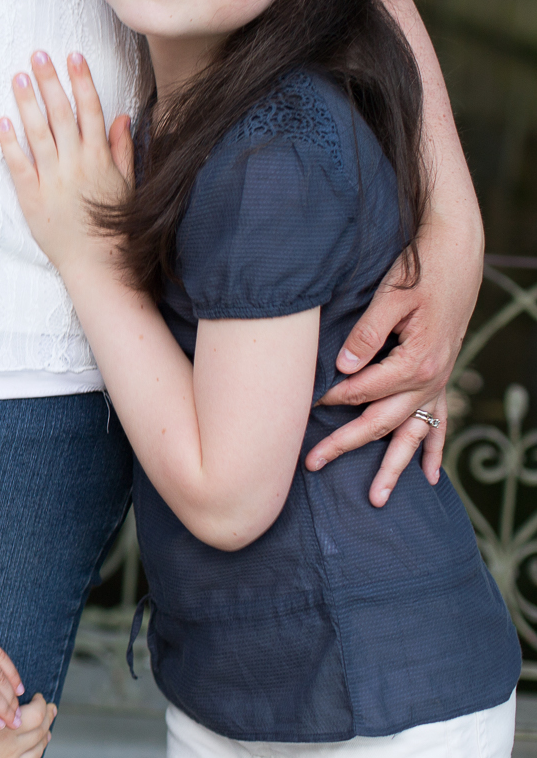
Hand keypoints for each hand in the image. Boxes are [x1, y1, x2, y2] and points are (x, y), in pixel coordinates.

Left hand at [0, 51, 131, 273]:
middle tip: (38, 55)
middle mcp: (76, 164)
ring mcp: (52, 180)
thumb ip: (123, 149)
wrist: (98, 263)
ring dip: (27, 103)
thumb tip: (122, 116)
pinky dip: (9, 143)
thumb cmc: (113, 223)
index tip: (72, 56)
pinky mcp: (32, 197)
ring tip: (18, 78)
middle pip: (61, 114)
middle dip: (50, 82)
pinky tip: (2, 122)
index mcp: (100, 158)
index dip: (81, 81)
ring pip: (38, 133)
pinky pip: (18, 165)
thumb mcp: (127, 184)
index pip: (90, 110)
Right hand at [0, 694, 55, 757]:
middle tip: (52, 709)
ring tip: (47, 736)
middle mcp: (12, 752)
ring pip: (34, 757)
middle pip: (39, 735)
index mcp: (6, 732)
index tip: (39, 695)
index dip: (41, 704)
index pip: (35, 715)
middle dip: (48, 720)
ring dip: (43, 745)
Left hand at [306, 213, 479, 504]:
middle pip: (381, 422)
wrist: (457, 257)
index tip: (301, 407)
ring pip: (413, 435)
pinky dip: (434, 451)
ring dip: (394, 467)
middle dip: (346, 445)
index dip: (330, 400)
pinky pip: (440, 423)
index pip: (361, 392)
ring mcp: (438, 383)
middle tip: (312, 465)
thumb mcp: (390, 296)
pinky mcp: (441, 378)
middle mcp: (429, 379)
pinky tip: (430, 477)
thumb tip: (342, 366)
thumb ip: (365, 333)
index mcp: (413, 362)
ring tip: (378, 500)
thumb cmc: (419, 271)